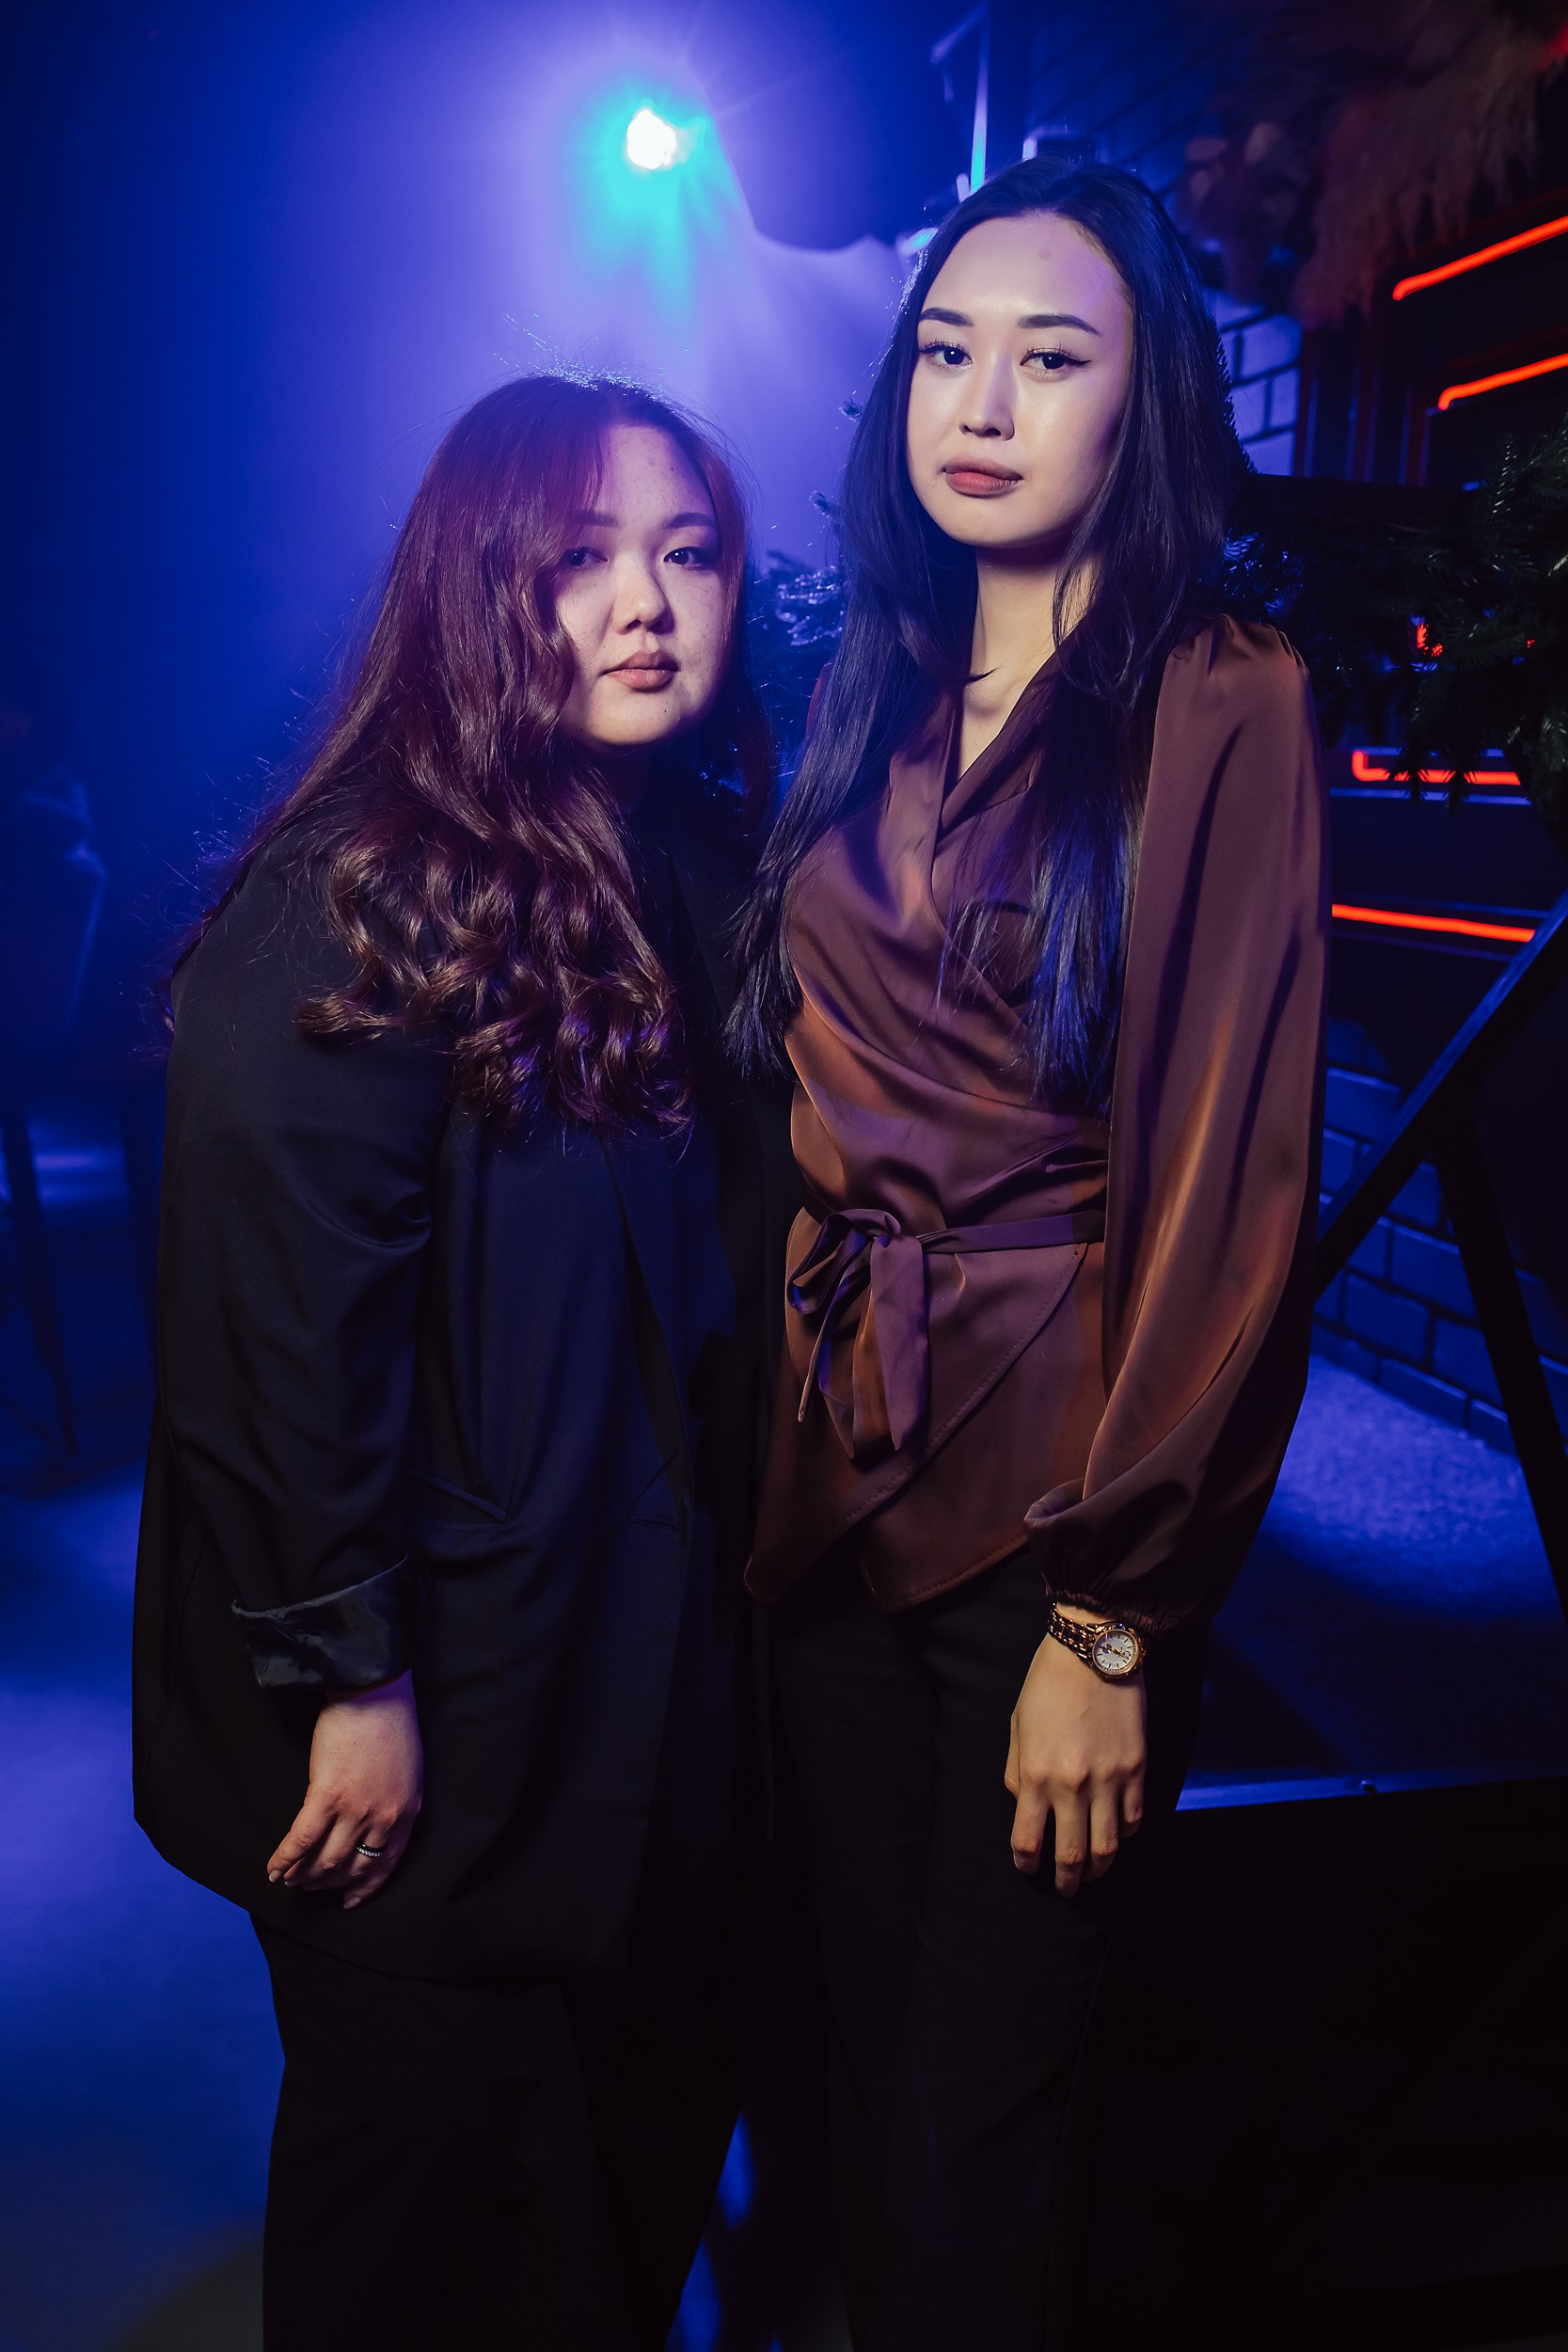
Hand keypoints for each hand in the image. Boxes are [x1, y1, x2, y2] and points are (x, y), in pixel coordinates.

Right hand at [266, 1670, 422, 1909]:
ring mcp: (355, 1809)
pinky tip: (273, 1869)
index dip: (363, 1887)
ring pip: (325, 1861)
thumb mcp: (406, 1771)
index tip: (349, 1900)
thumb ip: (390, 1802)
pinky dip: (285, 1859)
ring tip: (289, 1880)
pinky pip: (301, 1839)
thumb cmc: (390, 1721)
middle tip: (309, 1887)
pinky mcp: (325, 1795)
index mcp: (406, 1812)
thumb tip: (366, 1826)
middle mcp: (383, 1817)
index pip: (385, 1865)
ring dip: (304, 1876)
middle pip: (351, 1867)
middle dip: (327, 1883)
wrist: (373, 1689)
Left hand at [1005, 1608, 1145, 1896]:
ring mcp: (1109, 1781)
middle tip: (1065, 1887)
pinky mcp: (1136, 1770)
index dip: (1026, 1863)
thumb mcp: (1018, 1727)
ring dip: (1099, 1868)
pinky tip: (1117, 1833)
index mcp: (1036, 1775)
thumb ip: (1017, 1772)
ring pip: (1108, 1847)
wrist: (1092, 1652)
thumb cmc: (1048, 1686)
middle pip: (1071, 1856)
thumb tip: (1023, 1804)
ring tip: (1093, 1872)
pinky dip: (1125, 1834)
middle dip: (1066, 1880)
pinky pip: (1134, 1819)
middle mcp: (1072, 1786)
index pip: (1027, 1841)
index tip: (1028, 1866)